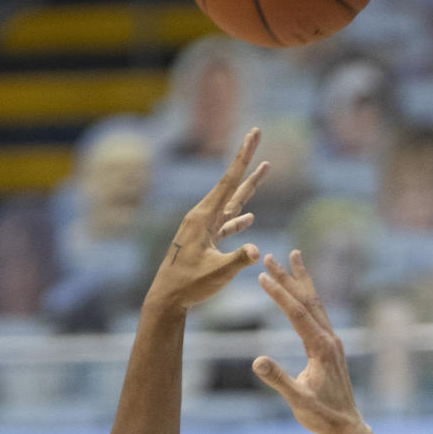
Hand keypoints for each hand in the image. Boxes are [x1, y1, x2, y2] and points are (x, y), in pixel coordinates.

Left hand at [146, 129, 267, 311]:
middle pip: (231, 185)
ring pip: (231, 204)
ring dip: (248, 189)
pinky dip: (238, 220)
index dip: (243, 157)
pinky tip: (249, 217)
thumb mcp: (217, 273)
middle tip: (255, 134)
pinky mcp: (204, 242)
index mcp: (203, 217)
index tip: (253, 134)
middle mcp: (202, 217)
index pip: (229, 181)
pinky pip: (225, 225)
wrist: (167, 299)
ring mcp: (203, 229)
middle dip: (247, 162)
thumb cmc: (189, 285)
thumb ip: (238, 260)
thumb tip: (256, 251)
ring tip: (264, 170)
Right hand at [252, 251, 364, 433]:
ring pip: (315, 303)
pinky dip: (308, 296)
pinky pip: (318, 313)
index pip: (297, 314)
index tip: (262, 276)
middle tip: (269, 256)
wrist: (345, 426)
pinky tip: (302, 290)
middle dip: (287, 277)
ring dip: (301, 280)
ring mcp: (332, 341)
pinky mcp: (331, 346)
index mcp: (321, 348)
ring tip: (293, 256)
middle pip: (306, 300)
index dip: (279, 294)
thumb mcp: (297, 400)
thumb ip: (278, 379)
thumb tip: (257, 361)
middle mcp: (329, 339)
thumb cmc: (321, 416)